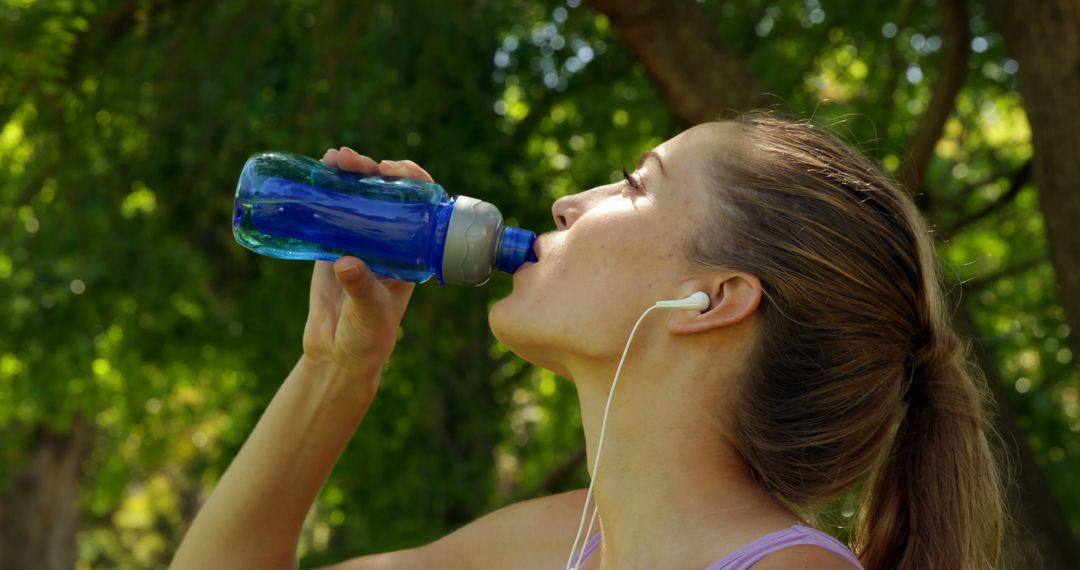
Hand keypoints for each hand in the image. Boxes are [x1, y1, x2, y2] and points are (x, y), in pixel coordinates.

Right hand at [301, 147, 434, 383]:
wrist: (337, 355)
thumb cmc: (368, 337)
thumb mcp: (371, 312)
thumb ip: (361, 288)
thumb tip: (346, 261)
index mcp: (412, 252)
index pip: (421, 206)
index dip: (413, 181)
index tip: (397, 169)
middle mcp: (389, 240)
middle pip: (387, 193)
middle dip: (374, 171)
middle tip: (358, 163)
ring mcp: (360, 240)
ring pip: (359, 196)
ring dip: (350, 173)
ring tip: (335, 158)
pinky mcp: (331, 245)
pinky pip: (330, 210)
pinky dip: (326, 189)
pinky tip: (319, 171)